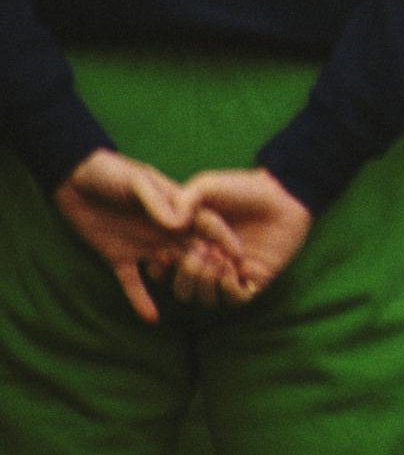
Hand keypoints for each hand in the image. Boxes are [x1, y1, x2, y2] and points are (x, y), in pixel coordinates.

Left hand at [53, 149, 216, 322]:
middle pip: (192, 251)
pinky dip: (141, 301)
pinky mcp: (119, 258)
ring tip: (191, 298)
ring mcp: (143, 245)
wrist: (75, 179)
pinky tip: (152, 319)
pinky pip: (133, 283)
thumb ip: (157, 201)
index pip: (206, 225)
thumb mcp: (138, 181)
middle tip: (220, 283)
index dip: (224, 239)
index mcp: (175, 209)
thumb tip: (177, 223)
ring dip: (179, 283)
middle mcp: (164, 230)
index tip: (241, 256)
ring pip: (168, 270)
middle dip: (207, 266)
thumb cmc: (113, 172)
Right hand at [165, 169, 312, 307]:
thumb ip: (183, 200)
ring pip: (205, 298)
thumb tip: (170, 224)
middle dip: (186, 276)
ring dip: (206, 283)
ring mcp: (231, 272)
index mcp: (191, 245)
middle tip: (200, 255)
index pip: (165, 270)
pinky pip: (234, 300)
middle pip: (183, 289)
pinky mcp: (255, 279)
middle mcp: (209, 262)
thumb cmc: (243, 188)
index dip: (161, 267)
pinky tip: (232, 268)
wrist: (282, 194)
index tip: (167, 254)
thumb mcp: (206, 186)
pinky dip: (228, 289)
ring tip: (219, 260)